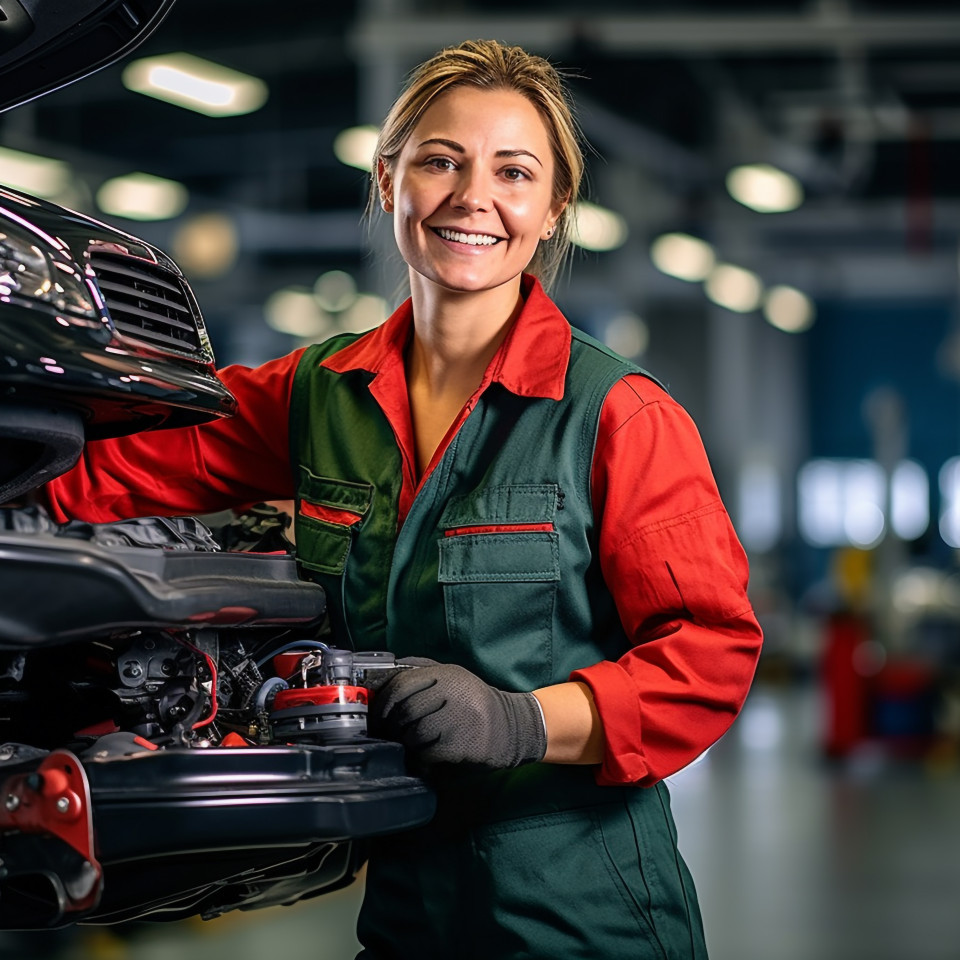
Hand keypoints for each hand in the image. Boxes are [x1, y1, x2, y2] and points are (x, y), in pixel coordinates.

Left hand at [368, 660, 546, 768]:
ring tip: (408, 745)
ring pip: (414, 733)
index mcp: (447, 673)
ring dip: (406, 743)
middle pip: (405, 709)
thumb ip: (420, 675)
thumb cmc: (474, 704)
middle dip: (390, 725)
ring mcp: (460, 718)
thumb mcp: (452, 680)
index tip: (375, 714)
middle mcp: (453, 692)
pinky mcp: (464, 744)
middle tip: (386, 733)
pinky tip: (424, 758)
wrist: (514, 726)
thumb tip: (379, 679)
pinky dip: (420, 758)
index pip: (401, 683)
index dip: (382, 701)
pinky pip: (428, 753)